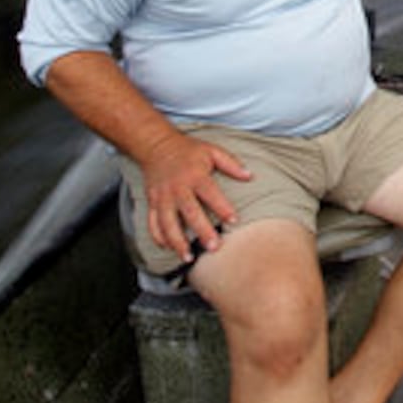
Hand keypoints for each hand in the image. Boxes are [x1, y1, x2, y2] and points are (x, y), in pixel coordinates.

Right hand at [139, 131, 252, 262]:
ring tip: (188, 257)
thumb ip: (231, 164)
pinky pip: (152, 223)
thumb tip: (250, 176)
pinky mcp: (152, 202)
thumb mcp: (211, 150)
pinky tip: (167, 248)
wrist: (156, 145)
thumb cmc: (189, 150)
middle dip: (201, 230)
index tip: (234, 221)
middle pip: (189, 211)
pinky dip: (158, 237)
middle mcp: (177, 188)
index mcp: (195, 175)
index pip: (210, 193)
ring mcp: (163, 197)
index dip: (222, 207)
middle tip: (214, 247)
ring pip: (167, 222)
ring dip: (176, 241)